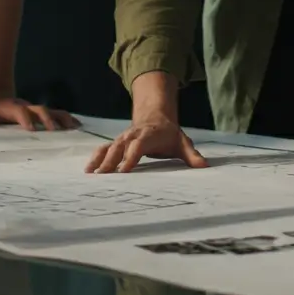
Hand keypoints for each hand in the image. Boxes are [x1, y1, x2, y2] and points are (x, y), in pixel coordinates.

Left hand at [0, 96, 79, 131]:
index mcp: (11, 108)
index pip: (20, 111)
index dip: (25, 118)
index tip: (31, 128)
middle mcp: (26, 107)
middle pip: (40, 109)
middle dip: (47, 119)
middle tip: (53, 130)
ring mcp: (35, 110)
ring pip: (52, 111)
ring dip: (63, 119)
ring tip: (75, 127)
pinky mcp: (41, 115)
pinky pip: (57, 115)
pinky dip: (67, 119)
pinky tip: (78, 126)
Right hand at [85, 115, 206, 173]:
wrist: (156, 117)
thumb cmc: (170, 135)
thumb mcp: (183, 143)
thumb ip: (192, 155)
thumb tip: (204, 166)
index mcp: (149, 135)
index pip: (138, 146)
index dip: (131, 157)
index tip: (124, 171)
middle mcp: (133, 135)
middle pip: (120, 147)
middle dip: (111, 161)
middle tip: (103, 177)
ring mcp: (123, 138)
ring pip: (109, 147)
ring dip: (100, 160)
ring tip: (91, 174)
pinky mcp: (116, 142)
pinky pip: (104, 149)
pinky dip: (95, 158)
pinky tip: (88, 170)